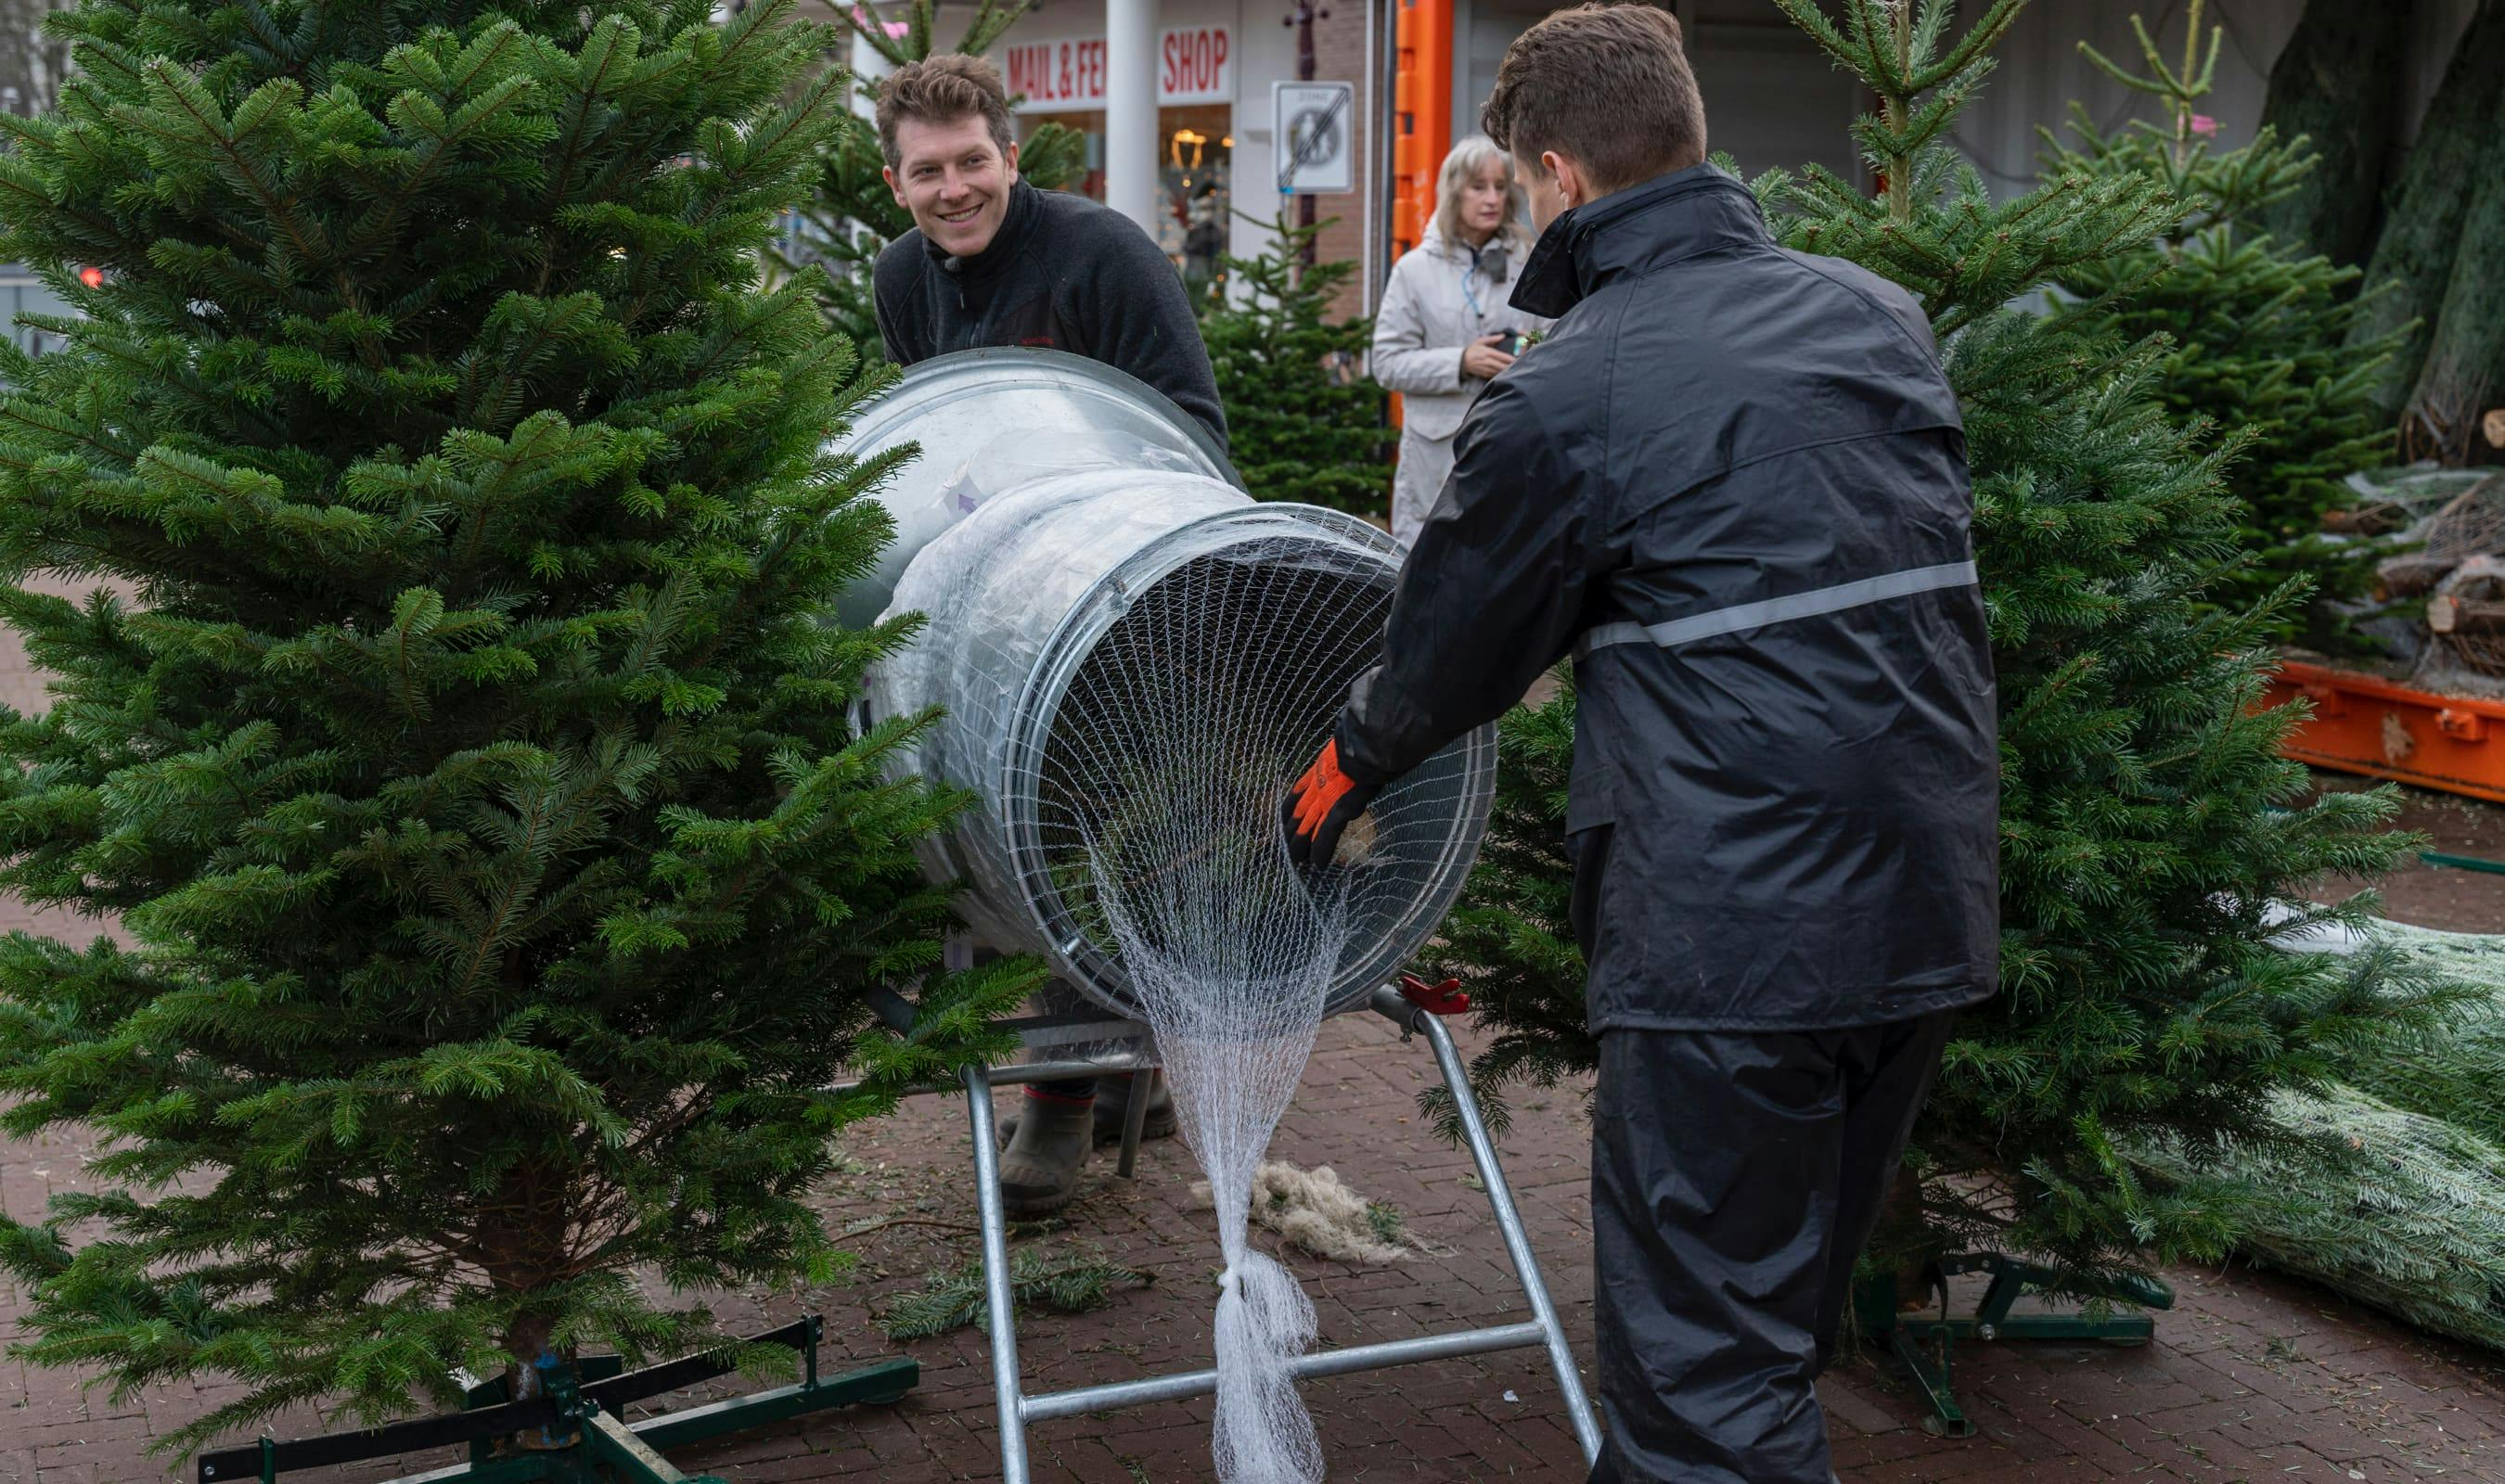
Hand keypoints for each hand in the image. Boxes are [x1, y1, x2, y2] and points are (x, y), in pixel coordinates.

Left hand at [1282, 738, 1380, 869]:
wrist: (1370, 743)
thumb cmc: (1367, 741)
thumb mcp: (1350, 750)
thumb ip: (1347, 761)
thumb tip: (1360, 758)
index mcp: (1320, 769)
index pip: (1297, 792)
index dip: (1288, 808)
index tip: (1282, 819)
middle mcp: (1318, 785)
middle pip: (1298, 813)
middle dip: (1289, 831)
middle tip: (1282, 847)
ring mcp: (1326, 798)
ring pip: (1307, 827)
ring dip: (1300, 846)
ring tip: (1294, 861)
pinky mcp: (1338, 808)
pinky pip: (1327, 834)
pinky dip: (1321, 850)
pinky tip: (1317, 864)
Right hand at [1460, 334, 1516, 380]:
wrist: (1462, 361)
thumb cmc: (1472, 350)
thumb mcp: (1480, 341)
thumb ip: (1492, 338)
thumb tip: (1503, 336)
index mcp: (1487, 352)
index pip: (1501, 356)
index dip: (1510, 359)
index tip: (1517, 359)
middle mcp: (1487, 361)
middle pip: (1502, 366)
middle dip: (1510, 366)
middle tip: (1518, 365)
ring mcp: (1486, 369)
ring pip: (1499, 372)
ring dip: (1507, 371)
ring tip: (1514, 370)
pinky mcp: (1484, 374)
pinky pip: (1495, 375)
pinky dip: (1501, 374)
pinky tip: (1506, 373)